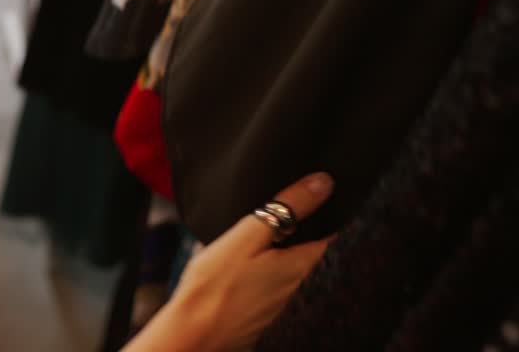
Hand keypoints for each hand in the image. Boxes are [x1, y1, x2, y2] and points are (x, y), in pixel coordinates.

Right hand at [129, 173, 335, 351]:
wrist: (192, 335)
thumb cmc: (213, 287)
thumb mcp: (248, 236)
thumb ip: (286, 208)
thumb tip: (322, 183)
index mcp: (298, 264)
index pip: (327, 231)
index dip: (322, 208)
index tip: (312, 190)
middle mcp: (294, 285)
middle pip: (306, 247)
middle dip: (297, 226)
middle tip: (277, 205)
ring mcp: (277, 301)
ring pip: (286, 265)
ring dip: (277, 247)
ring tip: (255, 230)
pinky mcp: (258, 311)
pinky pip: (268, 281)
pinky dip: (261, 266)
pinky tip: (241, 261)